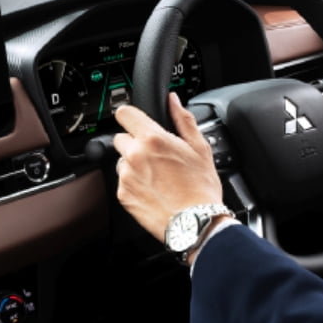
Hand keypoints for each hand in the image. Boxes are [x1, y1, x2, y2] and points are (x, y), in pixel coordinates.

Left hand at [112, 92, 223, 241]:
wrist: (195, 222)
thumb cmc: (201, 187)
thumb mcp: (199, 147)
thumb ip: (183, 119)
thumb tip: (173, 100)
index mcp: (153, 139)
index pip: (124, 114)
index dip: (131, 115)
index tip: (137, 120)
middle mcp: (134, 156)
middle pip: (121, 137)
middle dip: (136, 141)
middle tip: (157, 154)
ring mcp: (126, 177)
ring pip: (122, 160)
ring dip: (134, 162)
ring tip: (157, 174)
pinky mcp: (123, 196)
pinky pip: (123, 180)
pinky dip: (134, 182)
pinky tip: (154, 188)